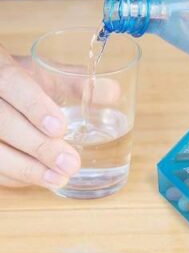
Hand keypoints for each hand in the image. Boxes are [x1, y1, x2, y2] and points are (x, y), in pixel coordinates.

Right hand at [0, 45, 80, 188]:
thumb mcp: (47, 76)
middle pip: (3, 122)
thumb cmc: (25, 83)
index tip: (61, 128)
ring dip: (27, 169)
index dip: (35, 107)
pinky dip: (17, 176)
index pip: (12, 84)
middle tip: (71, 163)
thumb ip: (78, 82)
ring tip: (60, 179)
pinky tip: (43, 181)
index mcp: (2, 71)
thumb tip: (113, 91)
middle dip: (38, 146)